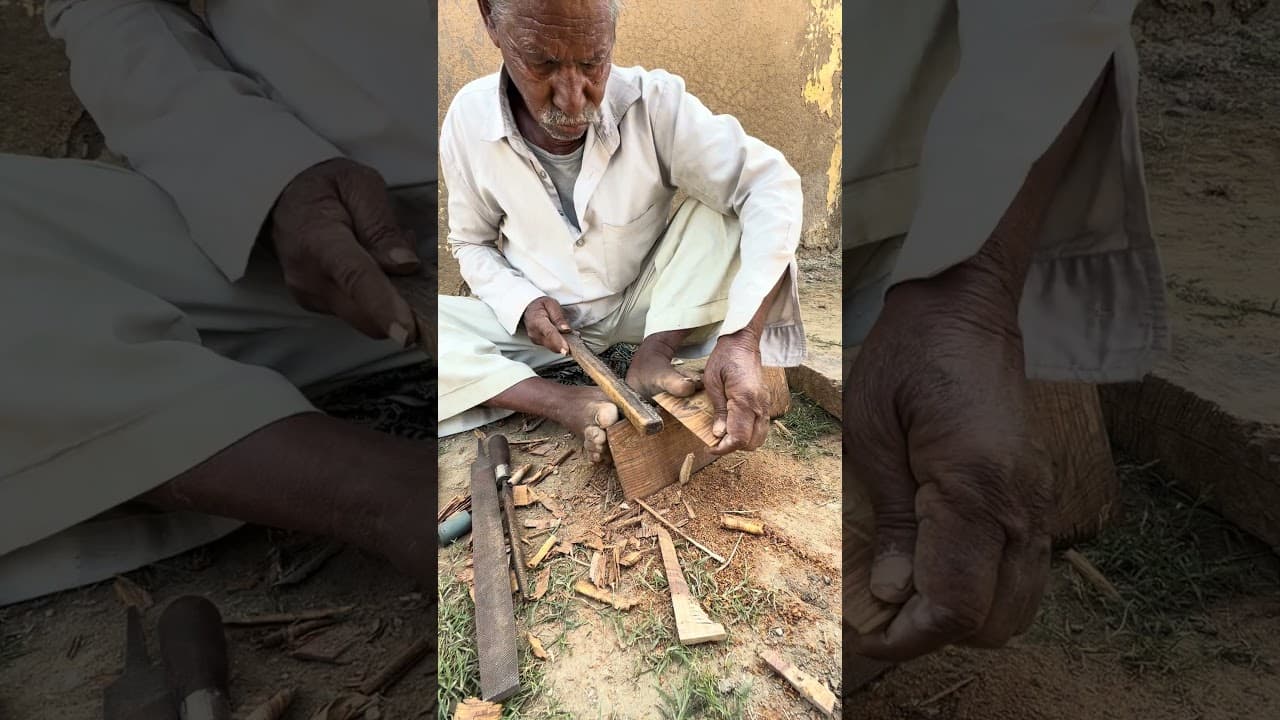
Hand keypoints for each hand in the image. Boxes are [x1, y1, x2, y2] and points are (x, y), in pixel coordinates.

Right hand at [269, 157, 419, 343]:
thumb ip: (382, 225)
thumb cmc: (326, 188)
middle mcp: (309, 277)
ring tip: (382, 253)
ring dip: (388, 296)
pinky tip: (370, 265)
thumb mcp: (360, 185)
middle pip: (366, 314)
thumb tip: (405, 264)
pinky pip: (359, 312)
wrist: (284, 199)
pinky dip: (376, 296)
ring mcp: (310, 296)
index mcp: (319, 239)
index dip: (383, 306)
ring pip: (367, 317)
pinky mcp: (317, 306)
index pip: (355, 278)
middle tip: (406, 259)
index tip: (405, 331)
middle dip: (399, 302)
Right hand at [522, 296, 571, 354]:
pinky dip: (560, 343)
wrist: (529, 309)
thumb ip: (558, 317)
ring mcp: (536, 339)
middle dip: (565, 344)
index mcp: (537, 320)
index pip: (549, 333)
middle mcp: (534, 332)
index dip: (558, 342)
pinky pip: (552, 346)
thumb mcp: (551, 304)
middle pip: (551, 343)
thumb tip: (566, 329)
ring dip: (564, 343)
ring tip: (571, 334)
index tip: (566, 350)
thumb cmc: (541, 306)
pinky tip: (564, 336)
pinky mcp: (539, 343)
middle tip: (576, 337)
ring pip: (553, 347)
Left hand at [702, 332, 769, 455]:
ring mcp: (765, 405)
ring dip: (741, 441)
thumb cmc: (725, 358)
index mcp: (745, 400)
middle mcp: (760, 406)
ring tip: (723, 434)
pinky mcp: (765, 404)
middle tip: (714, 440)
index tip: (709, 447)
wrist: (744, 342)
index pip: (739, 438)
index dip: (723, 448)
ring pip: (758, 438)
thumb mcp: (712, 382)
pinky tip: (733, 426)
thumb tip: (718, 434)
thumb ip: (718, 410)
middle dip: (732, 447)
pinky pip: (760, 428)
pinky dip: (748, 433)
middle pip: (751, 443)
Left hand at [845, 272, 1052, 661]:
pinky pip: (1020, 570)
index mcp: (974, 488)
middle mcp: (1020, 505)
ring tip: (902, 593)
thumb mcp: (872, 430)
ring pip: (1016, 604)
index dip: (908, 637)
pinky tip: (934, 565)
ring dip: (961, 615)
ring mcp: (1036, 500)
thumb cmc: (908, 353)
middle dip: (934, 632)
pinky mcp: (1035, 494)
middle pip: (994, 620)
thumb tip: (892, 594)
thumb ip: (891, 519)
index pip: (956, 606)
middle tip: (878, 614)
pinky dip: (982, 588)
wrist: (968, 302)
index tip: (865, 637)